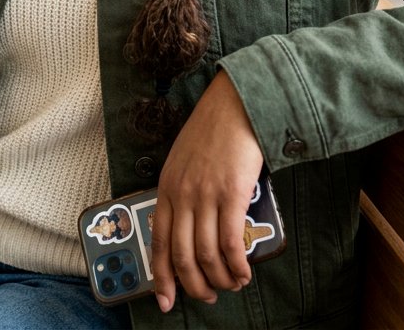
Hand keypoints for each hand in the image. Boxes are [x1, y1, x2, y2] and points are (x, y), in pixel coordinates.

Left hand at [151, 70, 263, 312]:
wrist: (236, 103)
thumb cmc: (213, 130)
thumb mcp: (183, 161)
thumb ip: (181, 193)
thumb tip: (189, 231)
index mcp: (167, 187)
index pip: (159, 242)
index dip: (162, 277)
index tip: (166, 300)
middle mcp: (182, 194)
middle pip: (182, 256)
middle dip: (194, 285)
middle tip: (207, 296)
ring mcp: (206, 195)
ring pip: (207, 255)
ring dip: (220, 280)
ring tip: (231, 284)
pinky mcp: (232, 194)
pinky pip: (231, 244)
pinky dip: (237, 266)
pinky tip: (244, 273)